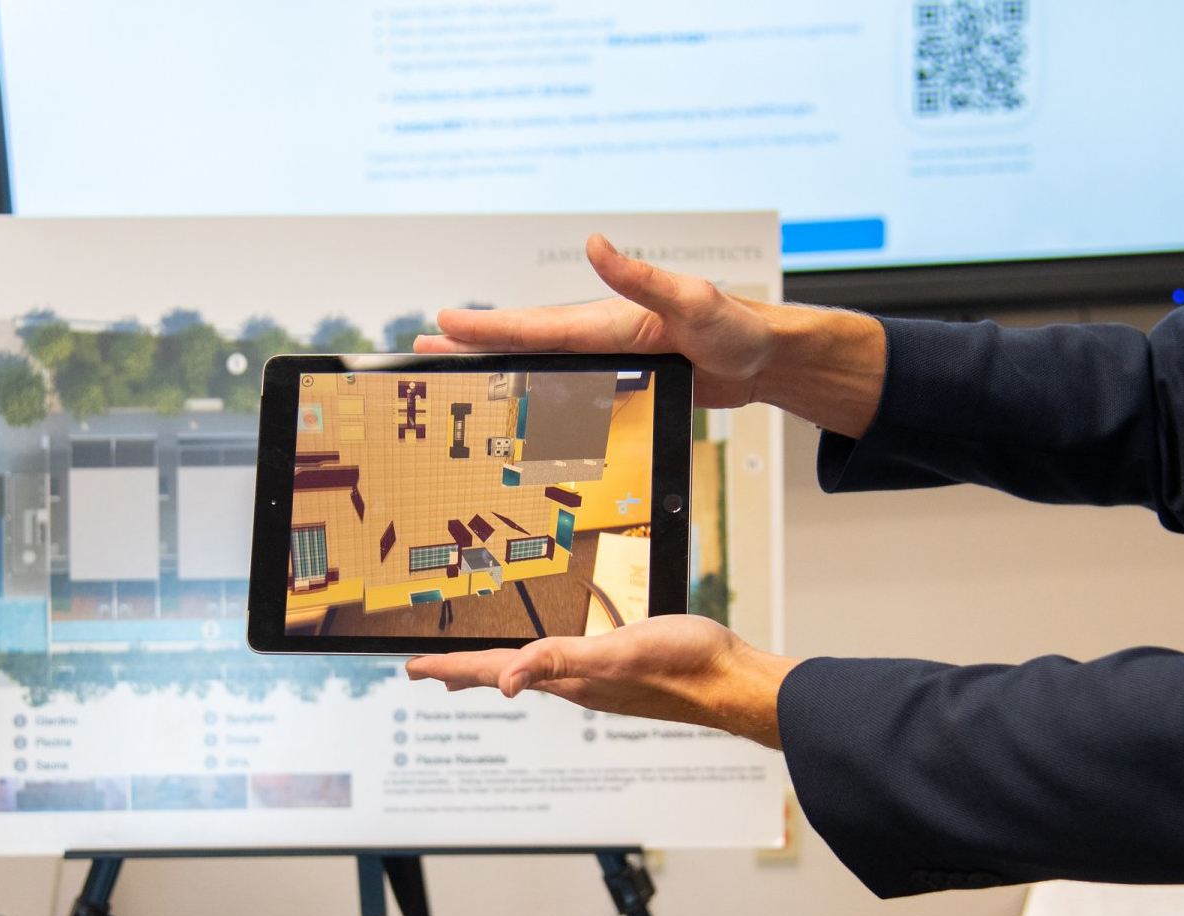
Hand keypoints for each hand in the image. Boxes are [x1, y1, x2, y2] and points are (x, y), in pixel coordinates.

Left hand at [405, 615, 800, 748]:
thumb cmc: (686, 665)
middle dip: (464, 671)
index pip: (498, 671)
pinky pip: (564, 666)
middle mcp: (579, 681)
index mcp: (571, 677)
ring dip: (497, 668)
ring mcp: (600, 678)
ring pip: (532, 672)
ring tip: (470, 670)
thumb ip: (561, 661)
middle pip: (506, 674)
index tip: (414, 668)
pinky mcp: (622, 669)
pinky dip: (539, 662)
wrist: (732, 682)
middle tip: (426, 671)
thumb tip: (505, 682)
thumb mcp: (619, 652)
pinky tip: (547, 662)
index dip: (455, 667)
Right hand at [415, 234, 778, 409]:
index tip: (442, 324)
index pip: (536, 325)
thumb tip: (595, 243)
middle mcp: (599, 337)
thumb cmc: (735, 328)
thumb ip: (643, 278)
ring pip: (539, 366)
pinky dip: (534, 393)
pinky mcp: (622, 380)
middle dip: (472, 346)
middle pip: (523, 343)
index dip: (487, 328)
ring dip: (495, 368)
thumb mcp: (694, 300)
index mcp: (607, 320)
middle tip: (421, 347)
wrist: (762, 357)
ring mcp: (608, 359)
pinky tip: (515, 403)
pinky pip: (567, 388)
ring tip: (452, 371)